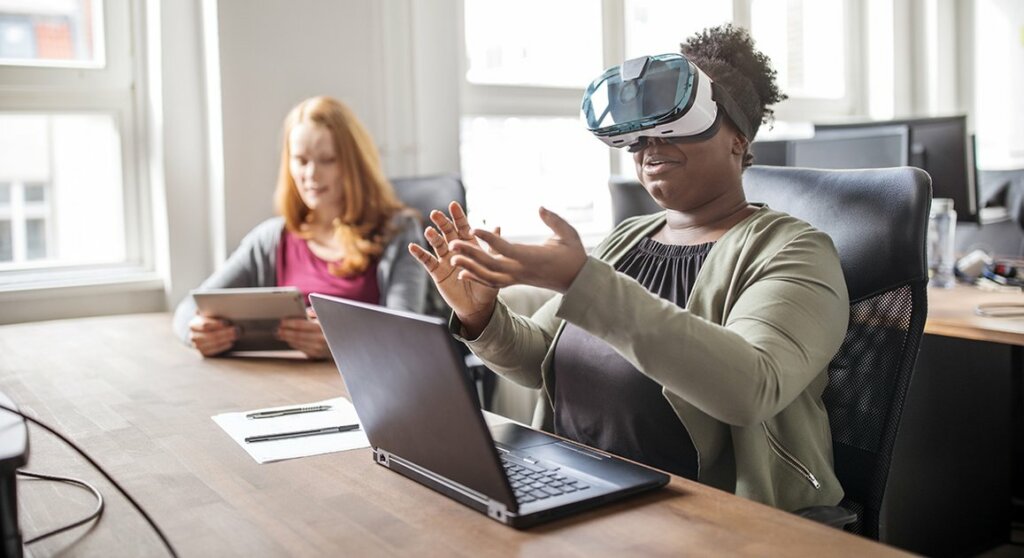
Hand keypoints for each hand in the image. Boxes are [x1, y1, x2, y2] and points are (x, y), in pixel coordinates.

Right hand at [189, 314, 237, 356]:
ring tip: (236, 335)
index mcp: (194, 324)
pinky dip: (223, 347)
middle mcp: (193, 335)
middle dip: (225, 332)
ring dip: (226, 339)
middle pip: (211, 335)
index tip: (226, 323)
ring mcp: (197, 346)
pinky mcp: (203, 353)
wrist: (203, 333)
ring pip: (213, 343)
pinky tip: (230, 343)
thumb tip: (220, 305)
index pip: (204, 325)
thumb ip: (212, 311)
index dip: (216, 324)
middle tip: (236, 330)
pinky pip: (214, 351)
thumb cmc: (210, 321)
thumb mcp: (208, 314)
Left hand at [277, 307, 329, 359]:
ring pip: (298, 343)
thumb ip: (317, 312)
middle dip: (285, 332)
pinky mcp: (317, 355)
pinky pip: (302, 349)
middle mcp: (320, 339)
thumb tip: (307, 311)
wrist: (345, 343)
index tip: (281, 321)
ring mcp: (318, 348)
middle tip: (277, 329)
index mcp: (321, 327)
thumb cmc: (334, 327)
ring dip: (288, 339)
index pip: (300, 325)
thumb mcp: (329, 316)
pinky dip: (294, 344)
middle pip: (297, 335)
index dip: (289, 323)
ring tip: (281, 334)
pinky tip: (290, 341)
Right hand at [407, 201, 499, 336]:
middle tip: (436, 214)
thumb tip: (496, 226)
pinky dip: (419, 254)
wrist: (478, 305)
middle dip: (442, 223)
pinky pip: (427, 261)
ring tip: (428, 231)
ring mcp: (445, 259)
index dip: (458, 216)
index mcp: (469, 245)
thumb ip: (491, 246)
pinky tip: (412, 246)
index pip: (463, 227)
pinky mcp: (437, 272)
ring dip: (432, 237)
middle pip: (447, 232)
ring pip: (437, 244)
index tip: (453, 205)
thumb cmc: (487, 284)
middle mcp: (456, 249)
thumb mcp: (491, 264)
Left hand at [450, 206, 586, 293]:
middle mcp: (521, 270)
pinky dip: (476, 277)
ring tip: (451, 258)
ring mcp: (517, 278)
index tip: (473, 229)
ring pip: (488, 276)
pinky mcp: (516, 281)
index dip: (489, 239)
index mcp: (532, 257)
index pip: (506, 248)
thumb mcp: (568, 234)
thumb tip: (540, 207)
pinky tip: (462, 271)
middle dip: (470, 254)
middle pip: (490, 264)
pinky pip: (493, 282)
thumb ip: (554, 220)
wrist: (577, 281)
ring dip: (469, 267)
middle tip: (452, 244)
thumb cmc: (574, 254)